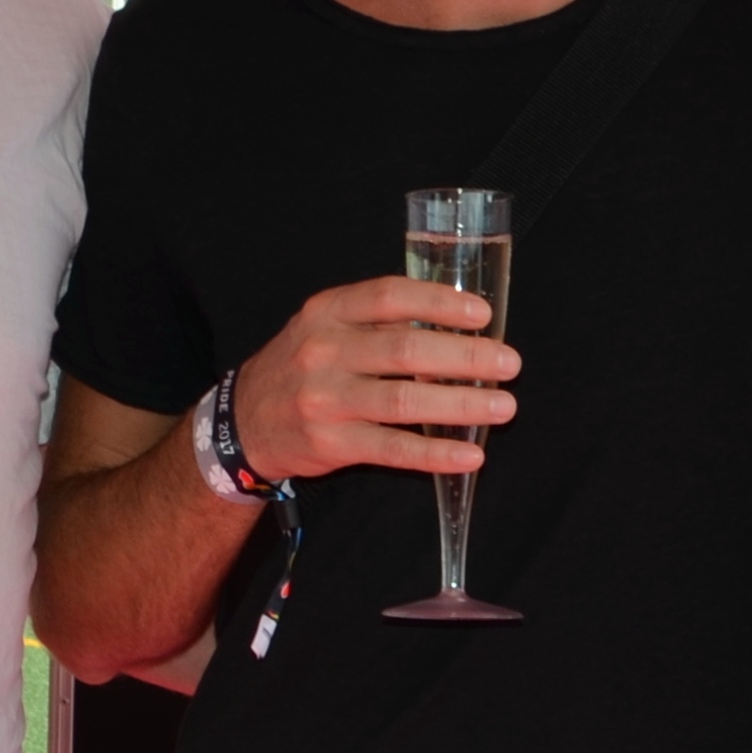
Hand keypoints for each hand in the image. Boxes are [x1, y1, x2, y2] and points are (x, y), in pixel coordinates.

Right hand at [227, 278, 516, 482]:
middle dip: (465, 358)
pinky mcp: (330, 443)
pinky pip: (392, 449)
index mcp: (327, 312)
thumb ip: (376, 323)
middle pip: (405, 351)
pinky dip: (435, 454)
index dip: (439, 304)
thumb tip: (454, 326)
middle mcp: (323, 352)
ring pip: (404, 402)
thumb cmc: (300, 368)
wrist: (242, 423)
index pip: (390, 296)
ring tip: (503, 406)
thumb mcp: (324, 328)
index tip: (482, 315)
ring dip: (461, 405)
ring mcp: (325, 400)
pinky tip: (469, 456)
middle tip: (509, 363)